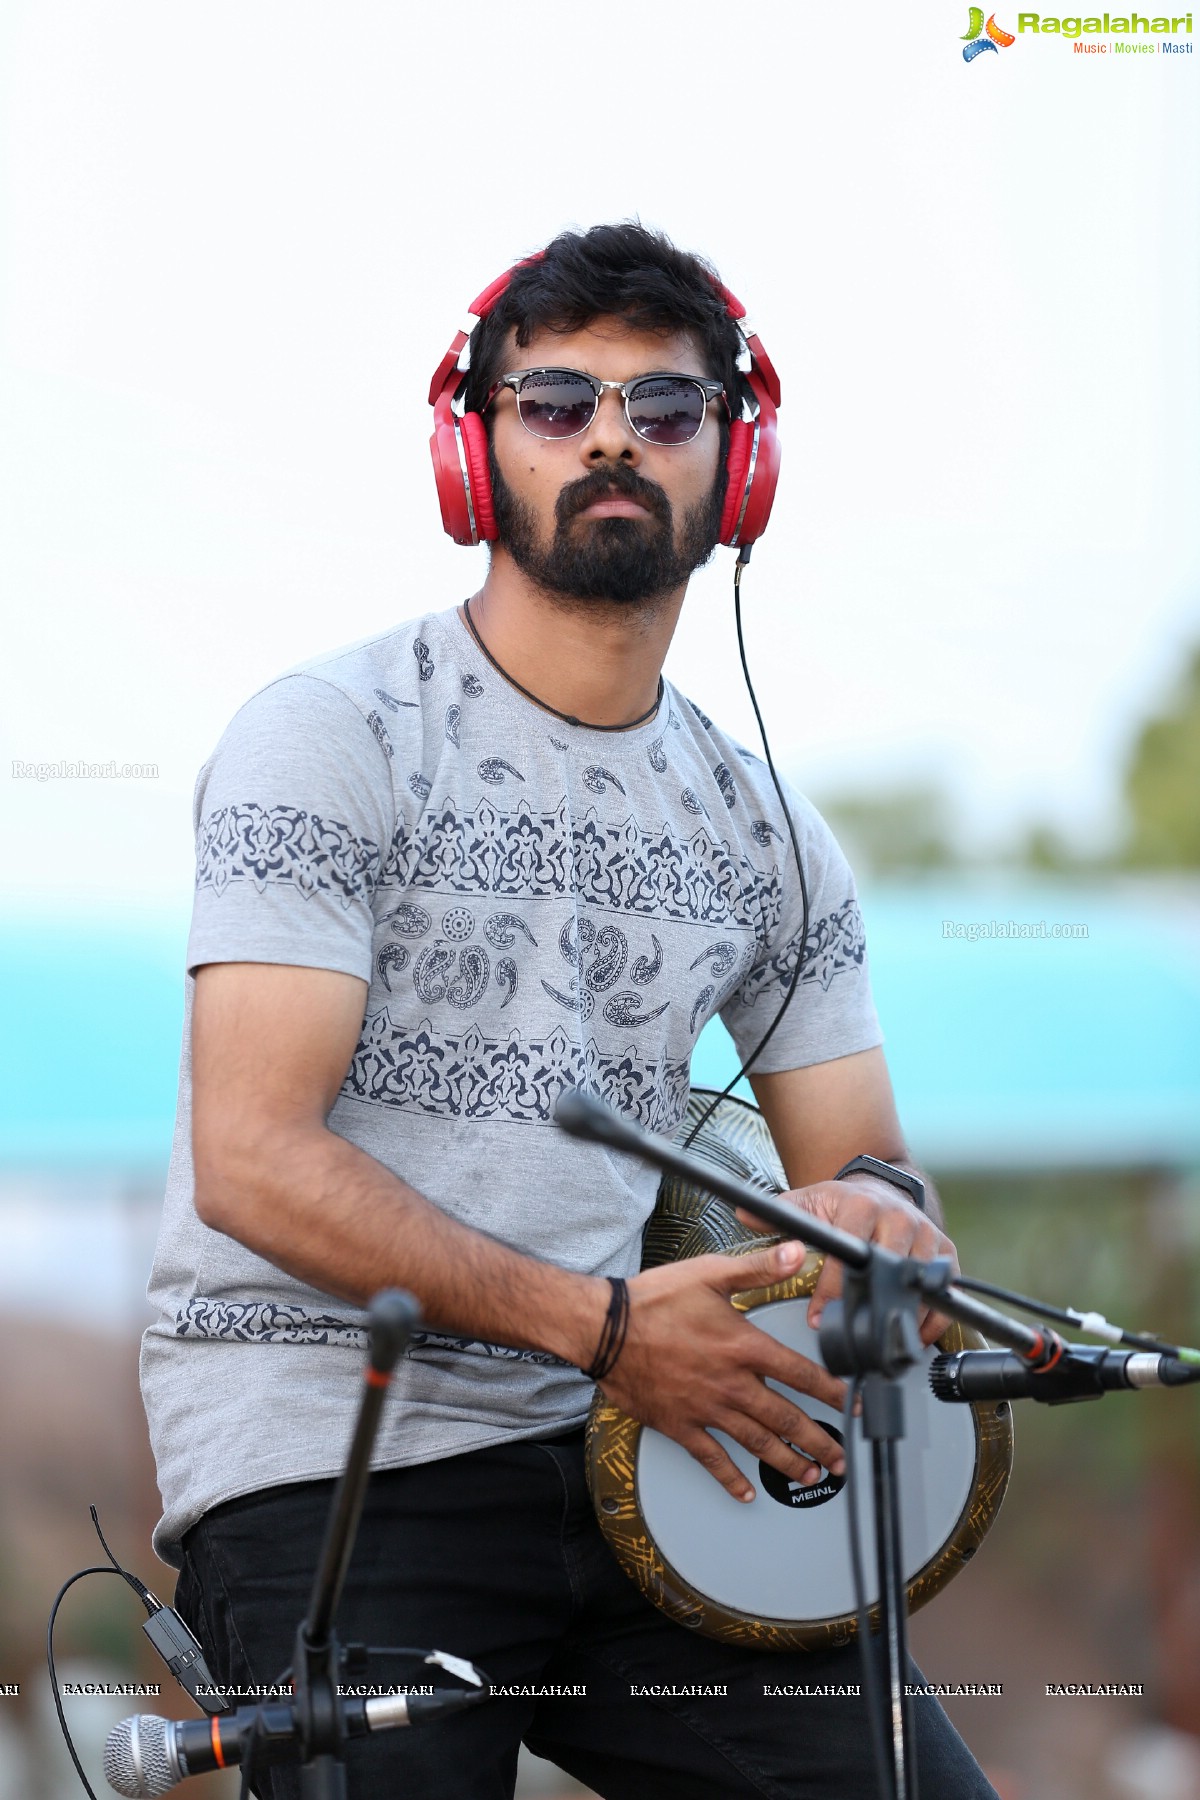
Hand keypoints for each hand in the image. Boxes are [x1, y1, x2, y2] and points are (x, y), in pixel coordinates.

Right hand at [598, 1240, 847, 1504]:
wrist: (605, 1330)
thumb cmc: (654, 1300)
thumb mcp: (711, 1273)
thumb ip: (758, 1268)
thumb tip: (797, 1252)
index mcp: (743, 1347)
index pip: (801, 1374)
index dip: (834, 1392)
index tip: (854, 1406)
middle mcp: (731, 1384)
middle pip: (786, 1418)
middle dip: (818, 1441)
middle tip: (840, 1458)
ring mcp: (706, 1409)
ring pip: (757, 1443)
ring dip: (787, 1462)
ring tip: (810, 1475)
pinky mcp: (680, 1425)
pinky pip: (711, 1459)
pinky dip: (730, 1478)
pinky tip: (746, 1491)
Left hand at [739, 1180, 957, 1344]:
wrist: (879, 1190)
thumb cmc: (841, 1204)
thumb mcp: (808, 1202)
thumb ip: (776, 1213)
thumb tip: (743, 1214)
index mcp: (862, 1207)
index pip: (848, 1254)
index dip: (832, 1289)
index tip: (818, 1316)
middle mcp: (899, 1219)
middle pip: (888, 1271)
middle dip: (867, 1308)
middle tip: (851, 1338)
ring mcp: (926, 1235)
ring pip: (919, 1284)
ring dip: (900, 1319)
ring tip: (878, 1346)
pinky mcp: (945, 1252)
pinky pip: (943, 1292)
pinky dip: (930, 1320)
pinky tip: (910, 1339)